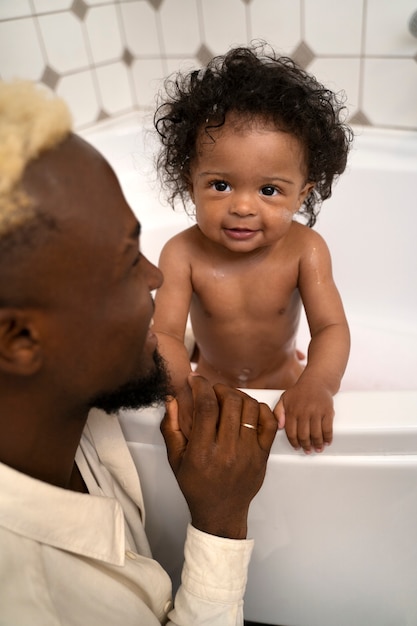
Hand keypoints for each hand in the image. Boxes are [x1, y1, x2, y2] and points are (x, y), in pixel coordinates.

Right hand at [160, 374, 276, 538]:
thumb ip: (171, 428)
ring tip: (229, 399)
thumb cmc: (196, 485)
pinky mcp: (264, 455)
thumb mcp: (176, 459)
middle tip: (213, 390)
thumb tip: (171, 399)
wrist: (221, 513)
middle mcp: (228, 450)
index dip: (201, 386)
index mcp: (203, 452)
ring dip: (239, 396)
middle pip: (231, 402)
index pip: (206, 407)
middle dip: (220, 388)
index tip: (196, 379)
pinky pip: (269, 422)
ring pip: (250, 408)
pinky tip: (248, 410)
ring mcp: (250, 452)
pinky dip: (260, 409)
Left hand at [274, 382, 333, 452]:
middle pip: (304, 435)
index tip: (297, 447)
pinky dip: (328, 437)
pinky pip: (328, 428)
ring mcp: (316, 412)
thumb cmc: (300, 392)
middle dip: (306, 446)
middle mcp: (304, 412)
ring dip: (317, 444)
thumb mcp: (284, 399)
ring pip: (316, 434)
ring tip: (318, 448)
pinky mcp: (328, 411)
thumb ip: (278, 412)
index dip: (294, 442)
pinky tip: (327, 442)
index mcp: (292, 410)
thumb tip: (279, 426)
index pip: (291, 432)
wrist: (317, 381)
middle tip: (308, 450)